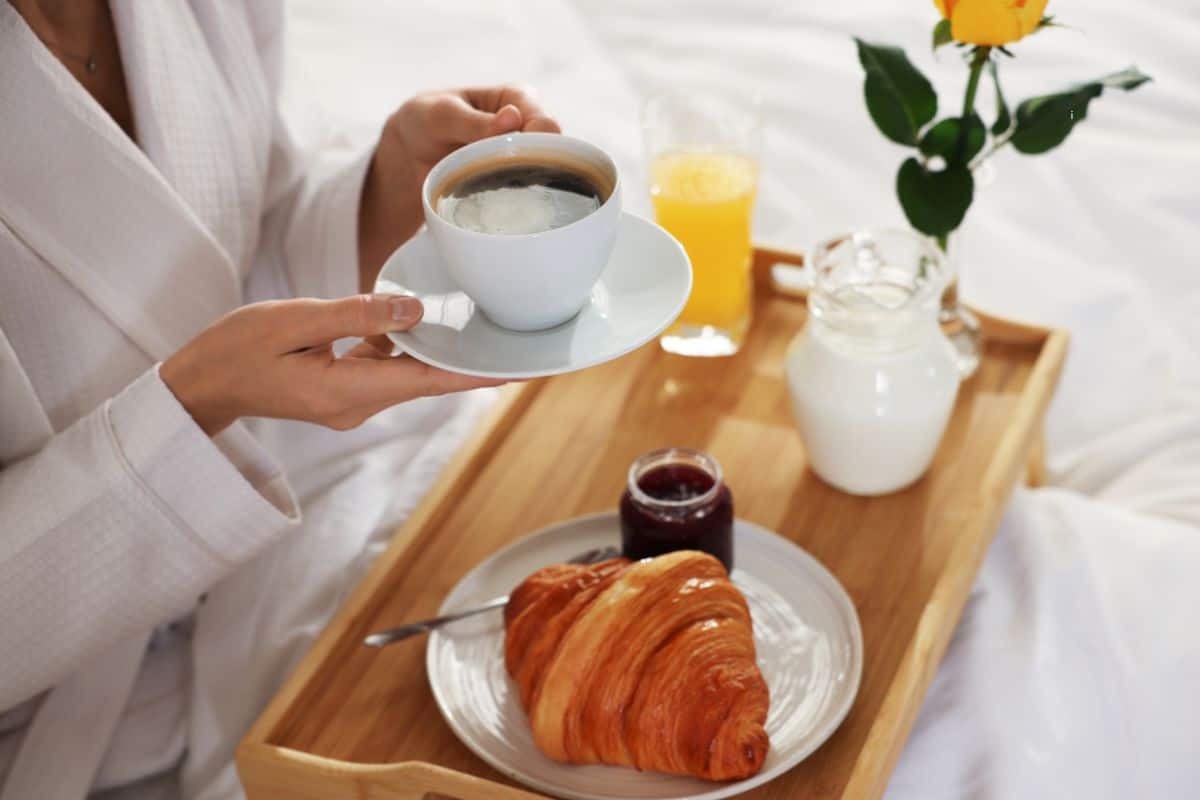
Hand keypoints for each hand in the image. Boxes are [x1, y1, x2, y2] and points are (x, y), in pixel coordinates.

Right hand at [160, 295, 502, 435]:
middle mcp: (356, 406)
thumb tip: (414, 309)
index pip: (426, 382)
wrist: (201, 383)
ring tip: (480, 325)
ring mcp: (350, 403)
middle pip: (426, 380)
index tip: (515, 369)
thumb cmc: (236, 349)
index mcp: (346, 391)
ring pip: (408, 374)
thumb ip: (355, 314)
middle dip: (469, 361)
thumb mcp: (293, 320)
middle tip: (514, 340)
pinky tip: (417, 321)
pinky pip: (385, 369)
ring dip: (438, 351)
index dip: (473, 375)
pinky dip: (404, 348)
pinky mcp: (343, 392)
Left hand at [357, 86, 560, 286]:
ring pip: (541, 179)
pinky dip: (512, 204)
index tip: (508, 155)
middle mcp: (528, 129)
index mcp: (518, 99)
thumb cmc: (425, 121)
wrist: (408, 154)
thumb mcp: (443, 115)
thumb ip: (476, 121)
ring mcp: (523, 160)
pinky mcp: (513, 186)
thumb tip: (513, 118)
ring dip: (519, 189)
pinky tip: (495, 208)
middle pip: (551, 154)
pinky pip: (525, 198)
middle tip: (496, 176)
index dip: (534, 142)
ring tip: (488, 191)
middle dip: (529, 168)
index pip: (544, 122)